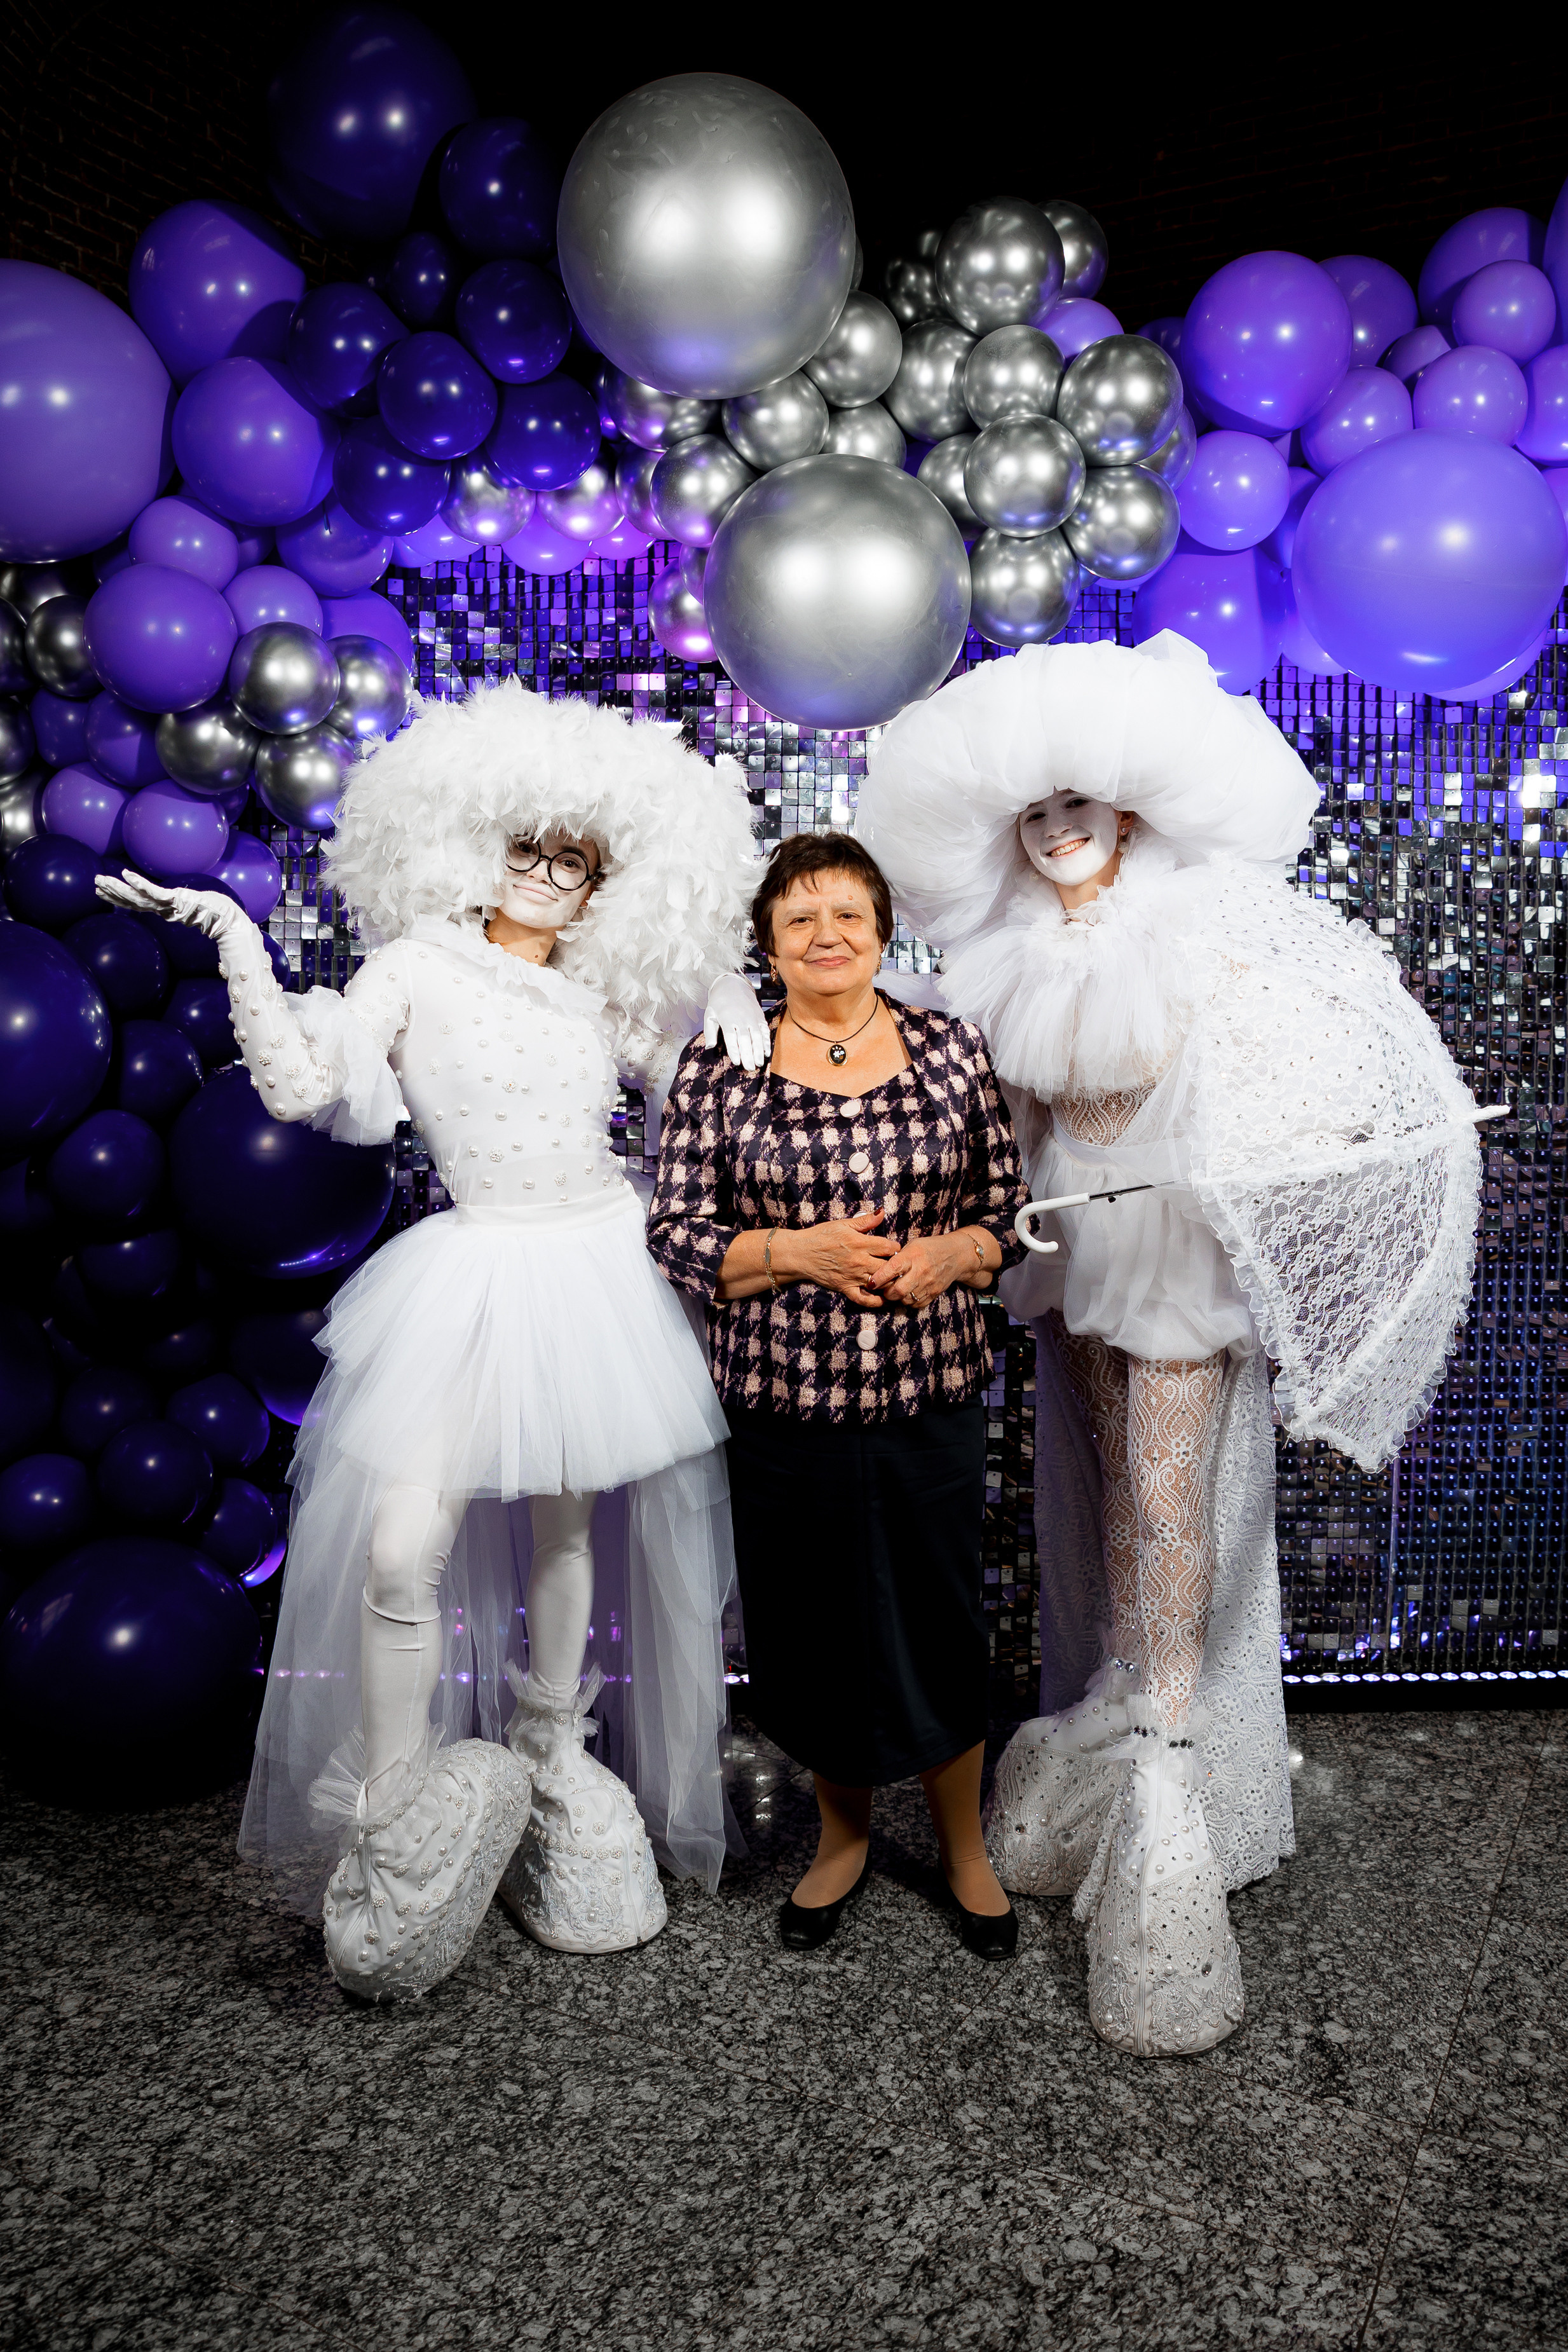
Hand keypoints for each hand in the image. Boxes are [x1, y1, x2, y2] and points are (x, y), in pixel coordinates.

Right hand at [96, 873, 240, 940]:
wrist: (227, 919)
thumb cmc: (213, 911)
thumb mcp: (191, 905)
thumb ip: (181, 903)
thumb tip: (176, 900)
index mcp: (164, 909)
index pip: (136, 903)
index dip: (118, 898)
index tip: (102, 892)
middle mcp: (162, 909)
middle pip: (131, 901)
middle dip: (112, 893)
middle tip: (94, 884)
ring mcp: (167, 905)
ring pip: (137, 896)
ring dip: (117, 888)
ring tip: (101, 880)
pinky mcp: (174, 900)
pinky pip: (153, 891)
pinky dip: (139, 883)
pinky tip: (125, 875)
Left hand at [703, 971, 768, 1073]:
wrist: (733, 985)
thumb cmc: (719, 1002)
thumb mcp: (709, 1014)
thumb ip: (709, 1031)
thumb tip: (709, 1047)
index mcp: (726, 1018)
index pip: (731, 1037)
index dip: (734, 1050)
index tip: (736, 1062)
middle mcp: (740, 1018)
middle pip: (745, 1039)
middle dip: (748, 1055)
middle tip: (749, 1068)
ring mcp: (752, 1017)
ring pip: (756, 1036)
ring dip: (758, 1051)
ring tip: (759, 1063)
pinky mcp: (759, 1017)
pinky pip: (764, 1030)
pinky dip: (766, 1042)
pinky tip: (766, 1052)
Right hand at [781, 1210, 899, 1307]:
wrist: (801, 1253)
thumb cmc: (821, 1236)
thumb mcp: (843, 1224)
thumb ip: (865, 1221)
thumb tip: (882, 1212)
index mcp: (860, 1243)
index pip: (889, 1247)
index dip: (895, 1248)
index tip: (894, 1248)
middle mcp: (859, 1261)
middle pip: (888, 1266)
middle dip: (895, 1265)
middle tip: (895, 1264)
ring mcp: (853, 1276)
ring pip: (879, 1282)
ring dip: (888, 1281)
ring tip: (891, 1279)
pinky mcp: (845, 1288)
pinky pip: (863, 1299)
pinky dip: (874, 1301)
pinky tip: (882, 1298)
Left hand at [871, 1231, 975, 1309]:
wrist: (955, 1256)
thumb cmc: (929, 1249)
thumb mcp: (912, 1245)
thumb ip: (897, 1258)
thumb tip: (878, 1269)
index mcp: (912, 1256)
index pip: (892, 1269)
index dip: (879, 1278)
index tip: (871, 1283)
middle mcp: (921, 1270)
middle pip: (898, 1290)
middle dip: (887, 1292)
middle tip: (884, 1289)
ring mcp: (928, 1284)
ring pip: (905, 1300)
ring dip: (897, 1298)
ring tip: (897, 1290)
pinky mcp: (934, 1293)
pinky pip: (916, 1304)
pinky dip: (909, 1301)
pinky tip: (909, 1293)